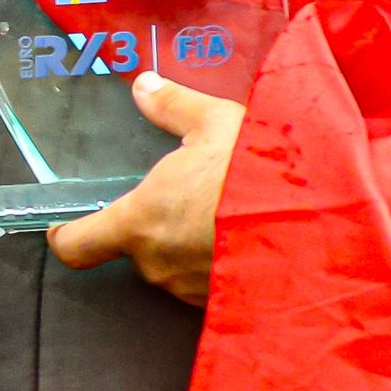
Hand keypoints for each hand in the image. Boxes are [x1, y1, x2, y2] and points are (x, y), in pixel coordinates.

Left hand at [46, 70, 240, 304]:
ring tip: (220, 213)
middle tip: (184, 195)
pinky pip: (206, 283)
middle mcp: (158, 265)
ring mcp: (192, 290)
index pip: (76, 247)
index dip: (68, 235)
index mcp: (140, 221)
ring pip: (172, 267)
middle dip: (152, 225)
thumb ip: (173, 106)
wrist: (324, 226)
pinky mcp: (224, 304)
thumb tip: (144, 86)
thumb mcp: (217, 123)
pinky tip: (242, 237)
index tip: (66, 224)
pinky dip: (215, 263)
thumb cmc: (259, 173)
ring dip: (187, 245)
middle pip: (133, 250)